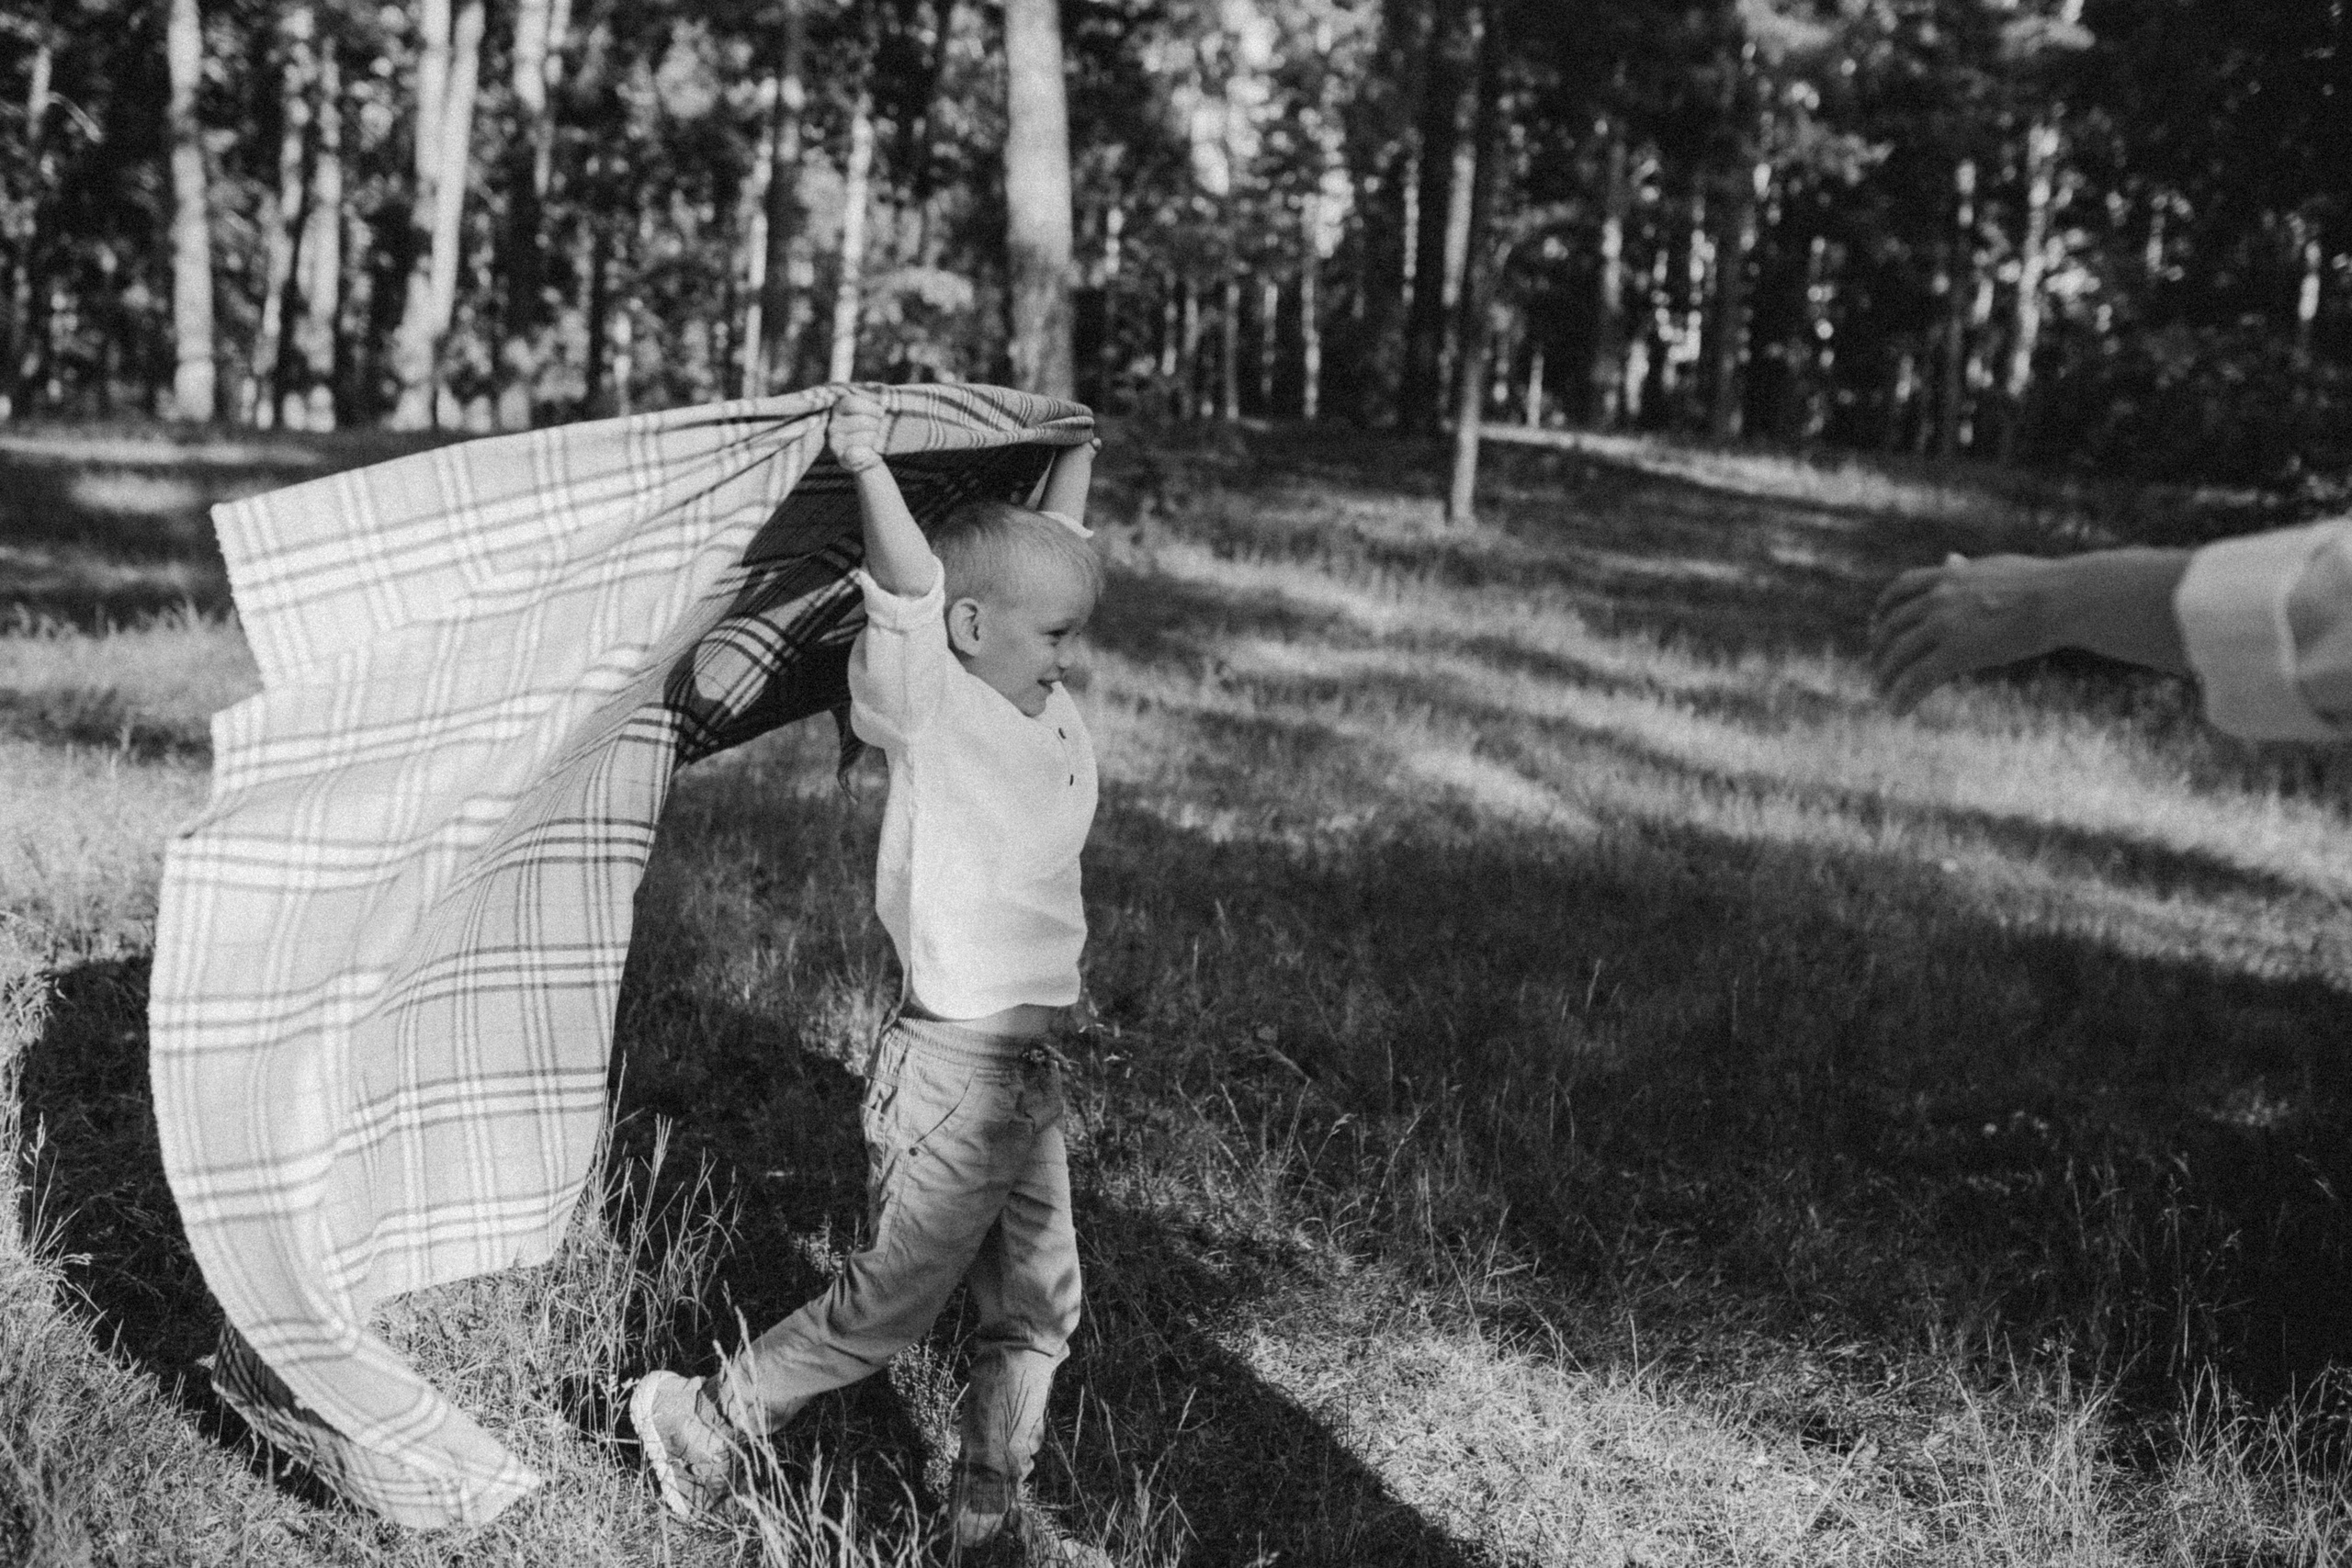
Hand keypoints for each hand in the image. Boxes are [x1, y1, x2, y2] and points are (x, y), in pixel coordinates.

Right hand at [829, 393, 888, 472]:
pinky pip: (857, 454)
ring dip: (875, 439)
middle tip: (876, 428)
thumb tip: (883, 399)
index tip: (881, 412)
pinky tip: (871, 452)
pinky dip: (869, 454)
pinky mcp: (841, 457)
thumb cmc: (872, 426)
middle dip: (876, 425)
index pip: (851, 402)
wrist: (870, 453)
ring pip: (866, 437)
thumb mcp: (873, 409)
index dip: (870, 407)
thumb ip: (877, 399)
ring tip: (873, 440)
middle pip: (862, 421)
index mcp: (838, 409)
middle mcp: (833, 425)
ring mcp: (835, 441)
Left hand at [1870, 552, 2059, 713]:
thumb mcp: (1995, 566)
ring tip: (1881, 693)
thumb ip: (1966, 569)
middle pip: (1893, 625)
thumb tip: (1951, 559)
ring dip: (1885, 676)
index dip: (1884, 607)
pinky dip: (1902, 696)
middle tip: (1878, 667)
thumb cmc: (2042, 582)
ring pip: (1899, 655)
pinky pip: (1917, 679)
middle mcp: (1939, 597)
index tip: (1877, 622)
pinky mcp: (1956, 653)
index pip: (1901, 587)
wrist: (2061, 597)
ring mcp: (1944, 625)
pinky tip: (1898, 710)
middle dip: (1880, 648)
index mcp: (1949, 574)